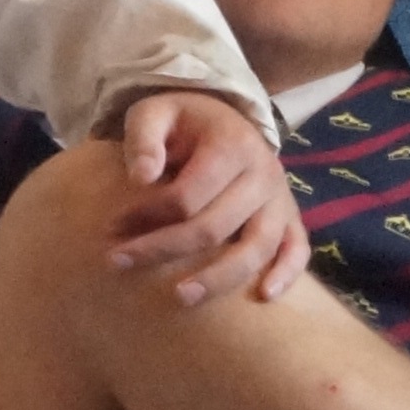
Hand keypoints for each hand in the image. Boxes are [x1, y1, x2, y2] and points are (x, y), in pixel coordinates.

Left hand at [104, 90, 307, 306]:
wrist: (223, 116)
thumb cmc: (182, 120)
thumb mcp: (155, 112)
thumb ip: (144, 138)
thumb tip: (140, 177)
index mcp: (232, 145)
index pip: (187, 194)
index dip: (146, 215)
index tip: (111, 227)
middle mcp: (263, 173)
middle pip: (215, 226)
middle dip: (163, 248)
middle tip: (118, 262)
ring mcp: (280, 198)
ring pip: (257, 247)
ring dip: (219, 277)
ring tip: (181, 297)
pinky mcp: (290, 217)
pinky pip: (298, 249)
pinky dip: (287, 273)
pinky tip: (264, 296)